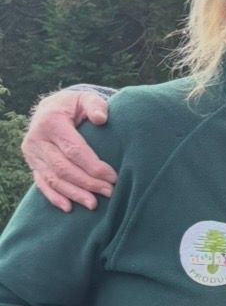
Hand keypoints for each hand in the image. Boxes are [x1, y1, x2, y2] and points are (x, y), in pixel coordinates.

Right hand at [22, 91, 115, 211]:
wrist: (50, 109)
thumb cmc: (74, 106)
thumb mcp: (85, 98)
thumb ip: (95, 105)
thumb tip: (101, 118)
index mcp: (51, 122)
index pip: (74, 150)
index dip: (93, 166)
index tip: (113, 177)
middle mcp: (37, 139)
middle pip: (63, 168)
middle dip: (87, 183)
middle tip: (109, 192)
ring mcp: (32, 154)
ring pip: (53, 179)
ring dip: (74, 194)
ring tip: (94, 204)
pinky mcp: (32, 164)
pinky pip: (42, 184)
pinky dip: (54, 197)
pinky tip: (69, 207)